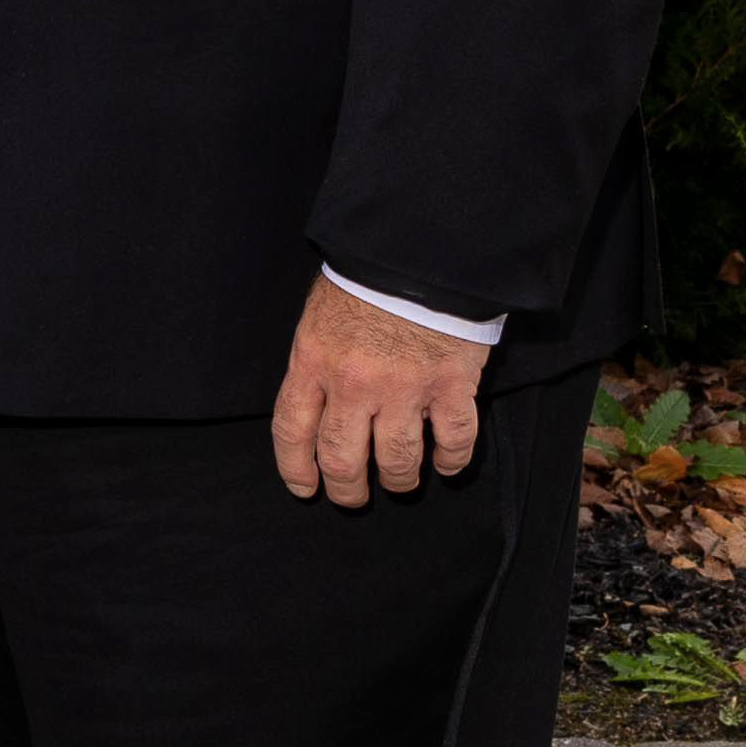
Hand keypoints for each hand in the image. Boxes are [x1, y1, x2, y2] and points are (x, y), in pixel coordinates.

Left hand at [270, 274, 490, 506]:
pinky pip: (453, 441)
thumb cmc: (363, 279)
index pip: (292, 429)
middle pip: (342, 458)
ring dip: (398, 480)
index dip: (295, 467)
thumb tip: (316, 404)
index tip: (304, 487)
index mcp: (313, 361)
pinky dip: (450, 461)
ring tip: (401, 482)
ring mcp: (405, 387)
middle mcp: (354, 383)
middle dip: (346, 488)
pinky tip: (445, 464)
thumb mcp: (319, 316)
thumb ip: (316, 362)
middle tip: (353, 496)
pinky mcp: (451, 384)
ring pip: (397, 460)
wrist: (417, 250)